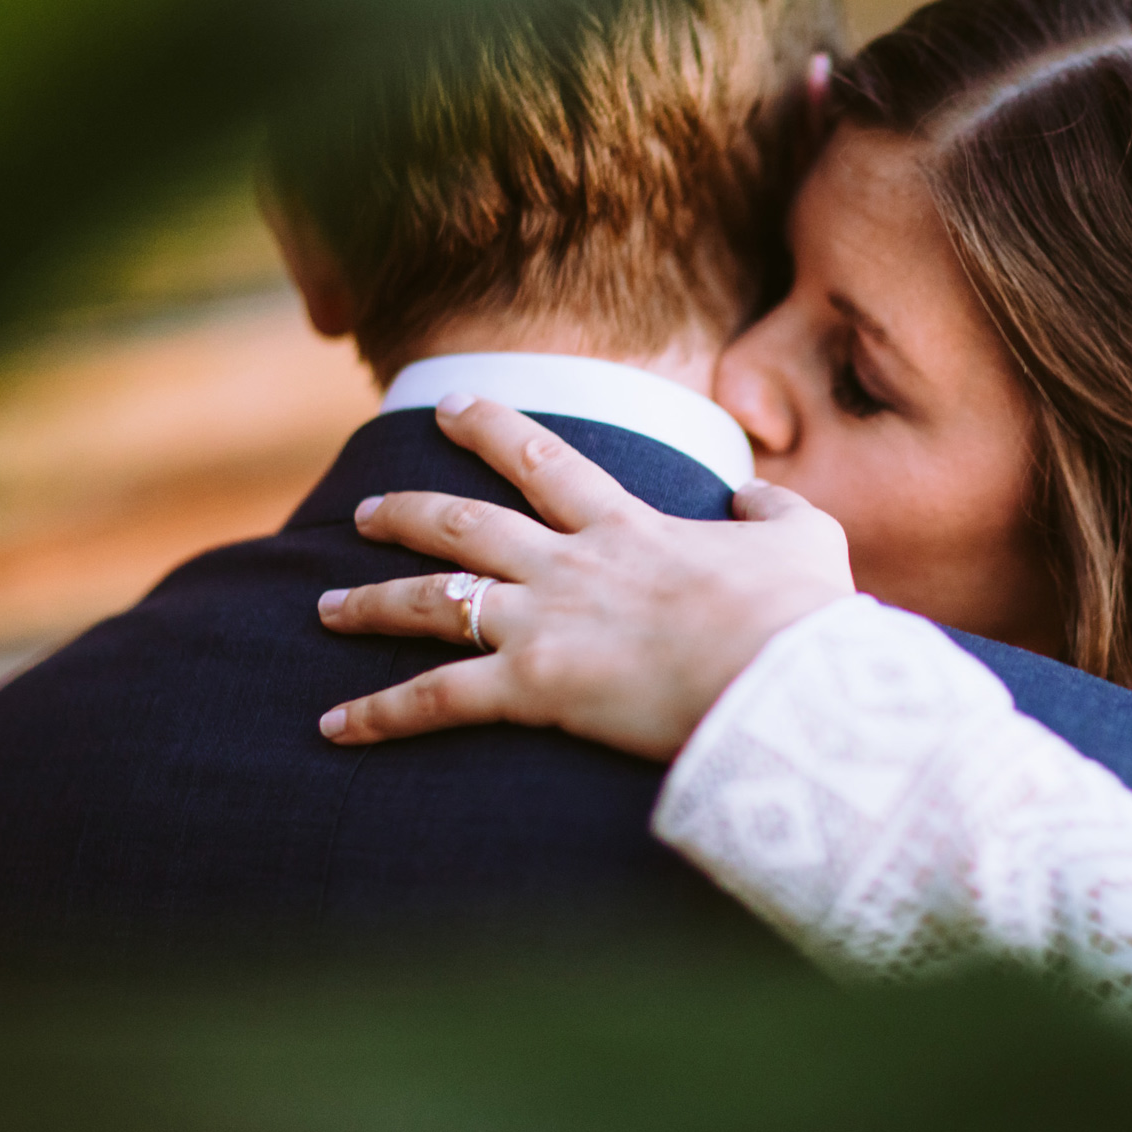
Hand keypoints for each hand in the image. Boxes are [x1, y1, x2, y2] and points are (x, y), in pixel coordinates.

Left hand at [315, 396, 853, 759]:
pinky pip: (437, 699)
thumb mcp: (807, 536)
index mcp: (628, 525)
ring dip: (369, 601)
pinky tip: (331, 726)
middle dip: (406, 510)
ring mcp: (544, 622)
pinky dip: (379, 714)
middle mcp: (569, 564)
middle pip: (463, 524)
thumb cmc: (800, 612)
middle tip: (365, 508)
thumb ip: (774, 506)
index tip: (453, 406)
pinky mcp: (534, 686)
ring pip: (431, 601)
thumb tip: (752, 493)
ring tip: (323, 605)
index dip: (493, 428)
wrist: (782, 673)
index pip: (545, 461)